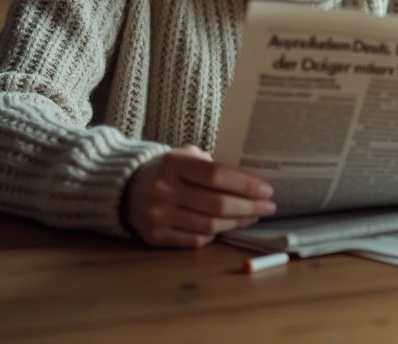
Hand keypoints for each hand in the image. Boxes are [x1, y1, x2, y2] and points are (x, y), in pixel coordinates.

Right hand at [123, 144, 276, 247]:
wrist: (128, 188)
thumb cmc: (170, 170)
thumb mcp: (188, 157)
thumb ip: (216, 166)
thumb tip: (255, 184)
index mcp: (173, 163)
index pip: (217, 175)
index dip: (245, 184)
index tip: (267, 190)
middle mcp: (163, 190)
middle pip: (217, 204)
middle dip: (249, 207)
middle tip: (269, 207)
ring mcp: (157, 215)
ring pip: (209, 225)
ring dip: (237, 222)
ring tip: (253, 216)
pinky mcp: (156, 236)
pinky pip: (196, 240)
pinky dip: (216, 234)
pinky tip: (228, 225)